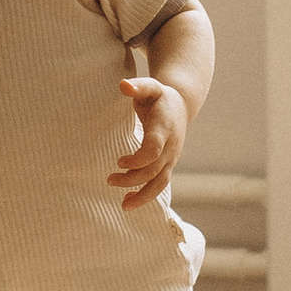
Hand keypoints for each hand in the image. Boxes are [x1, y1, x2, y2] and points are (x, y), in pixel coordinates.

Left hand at [110, 75, 186, 206]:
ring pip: (160, 183)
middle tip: (109, 180)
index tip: (119, 162)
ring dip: (142, 196)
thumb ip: (137, 86)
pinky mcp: (168, 165)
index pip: (154, 151)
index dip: (138, 160)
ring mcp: (171, 158)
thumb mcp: (150, 87)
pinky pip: (159, 185)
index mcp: (164, 129)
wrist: (181, 105)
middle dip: (132, 178)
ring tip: (124, 205)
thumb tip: (123, 85)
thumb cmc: (159, 96)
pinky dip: (146, 195)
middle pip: (153, 170)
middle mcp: (170, 147)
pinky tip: (128, 201)